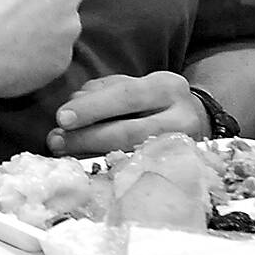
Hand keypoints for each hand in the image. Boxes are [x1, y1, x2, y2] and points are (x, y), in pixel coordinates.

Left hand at [47, 71, 203, 155]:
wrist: (197, 120)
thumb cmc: (151, 100)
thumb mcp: (133, 84)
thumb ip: (102, 91)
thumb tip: (73, 105)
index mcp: (167, 87)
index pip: (126, 95)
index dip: (92, 108)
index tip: (61, 118)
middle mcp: (181, 117)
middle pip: (129, 131)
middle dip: (87, 137)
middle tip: (56, 141)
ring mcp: (183, 148)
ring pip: (132, 155)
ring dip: (92, 155)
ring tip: (65, 153)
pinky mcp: (177, 169)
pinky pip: (137, 170)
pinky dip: (107, 168)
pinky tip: (86, 166)